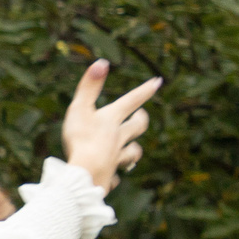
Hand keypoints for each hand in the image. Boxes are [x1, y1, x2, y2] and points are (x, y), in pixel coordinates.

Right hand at [58, 59, 162, 194]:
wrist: (86, 173)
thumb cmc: (81, 139)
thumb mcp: (80, 108)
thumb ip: (89, 86)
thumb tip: (101, 62)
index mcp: (112, 120)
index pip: (132, 101)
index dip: (145, 90)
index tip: (158, 81)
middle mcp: (119, 138)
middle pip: (137, 127)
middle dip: (141, 120)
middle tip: (142, 116)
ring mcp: (116, 158)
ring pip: (132, 152)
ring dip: (133, 149)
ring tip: (132, 150)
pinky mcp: (109, 175)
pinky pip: (116, 175)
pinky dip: (116, 175)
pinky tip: (113, 177)